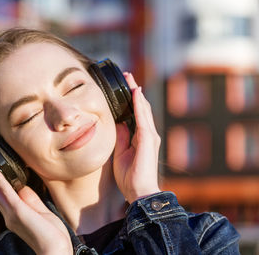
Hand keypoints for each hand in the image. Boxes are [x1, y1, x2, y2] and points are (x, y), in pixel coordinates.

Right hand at [0, 162, 71, 254]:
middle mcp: (9, 214)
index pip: (1, 195)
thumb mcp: (41, 212)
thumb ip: (30, 200)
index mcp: (14, 214)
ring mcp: (11, 213)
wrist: (55, 250)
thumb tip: (22, 187)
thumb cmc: (51, 234)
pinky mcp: (18, 212)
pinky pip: (7, 193)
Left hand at [112, 73, 160, 202]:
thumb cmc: (130, 176)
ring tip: (130, 79)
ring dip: (136, 93)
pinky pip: (142, 118)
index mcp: (140, 137)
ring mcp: (149, 135)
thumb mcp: (120, 152)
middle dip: (133, 91)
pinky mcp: (148, 139)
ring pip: (143, 108)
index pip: (135, 113)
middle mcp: (147, 133)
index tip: (123, 86)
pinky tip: (135, 93)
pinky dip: (139, 104)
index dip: (130, 99)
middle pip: (141, 107)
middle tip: (126, 76)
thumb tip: (117, 123)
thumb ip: (121, 137)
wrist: (139, 191)